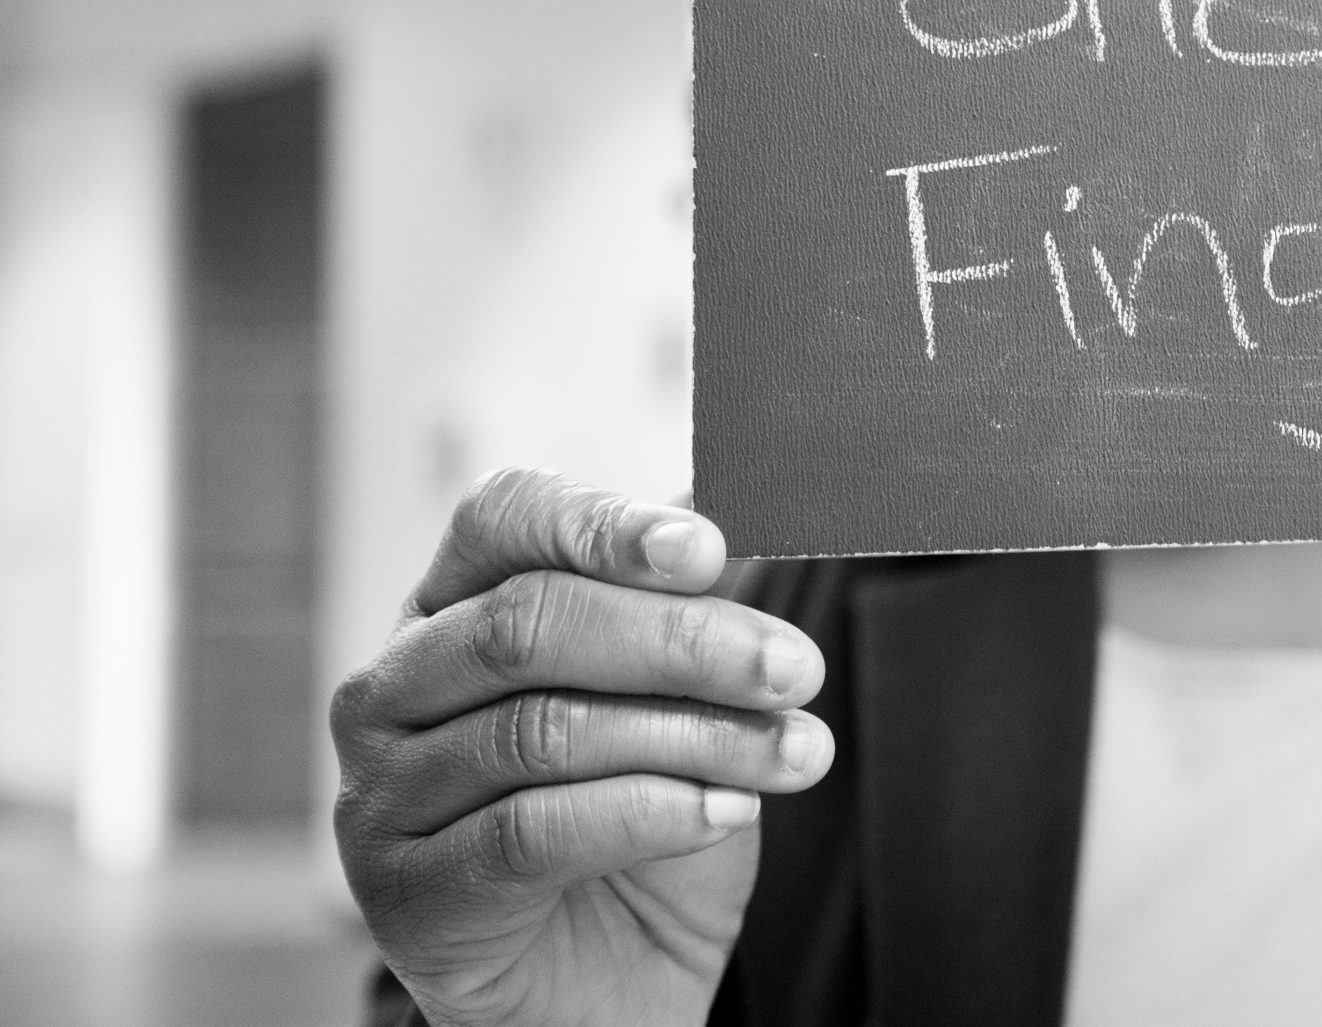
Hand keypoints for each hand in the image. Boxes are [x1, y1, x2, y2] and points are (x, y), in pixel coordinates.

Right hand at [331, 469, 833, 1026]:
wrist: (611, 981)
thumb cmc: (640, 810)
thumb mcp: (679, 690)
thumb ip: (692, 594)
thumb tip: (746, 489)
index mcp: (449, 606)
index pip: (502, 518)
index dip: (604, 524)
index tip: (710, 548)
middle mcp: (393, 688)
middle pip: (529, 624)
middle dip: (683, 642)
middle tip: (794, 667)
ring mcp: (382, 794)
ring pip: (543, 731)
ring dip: (695, 735)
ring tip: (796, 751)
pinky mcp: (405, 895)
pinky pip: (532, 833)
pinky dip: (651, 813)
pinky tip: (730, 811)